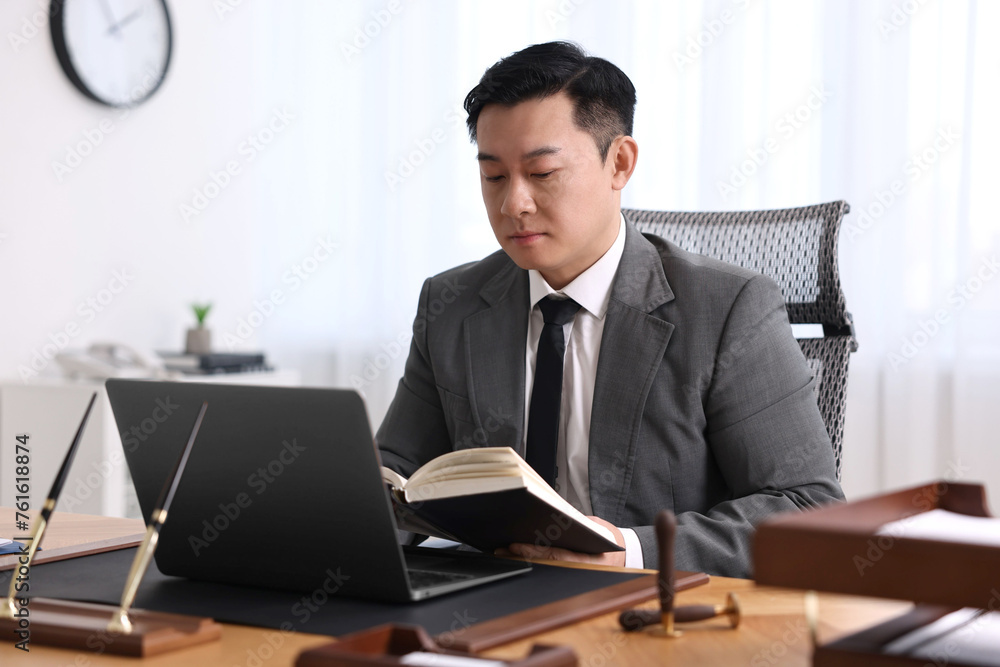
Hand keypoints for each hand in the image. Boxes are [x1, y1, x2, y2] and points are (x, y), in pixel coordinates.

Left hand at [499, 516, 625, 567]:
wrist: (622, 553)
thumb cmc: (607, 538)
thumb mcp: (593, 527)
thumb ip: (573, 523)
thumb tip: (550, 514)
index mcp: (587, 558)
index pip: (554, 555)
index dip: (533, 551)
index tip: (514, 546)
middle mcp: (578, 568)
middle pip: (544, 563)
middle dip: (521, 557)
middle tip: (500, 551)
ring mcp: (572, 573)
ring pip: (543, 566)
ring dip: (522, 560)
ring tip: (503, 554)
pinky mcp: (567, 572)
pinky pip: (546, 566)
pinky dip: (531, 561)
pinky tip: (516, 555)